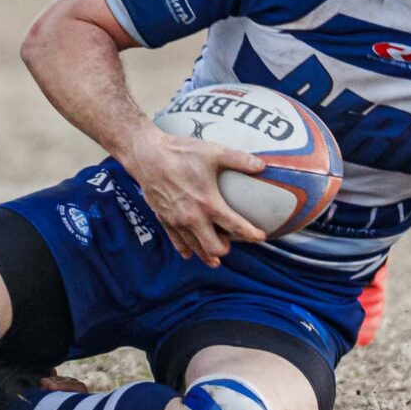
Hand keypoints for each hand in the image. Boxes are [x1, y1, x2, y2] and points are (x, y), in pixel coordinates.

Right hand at [122, 126, 268, 266]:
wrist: (147, 156)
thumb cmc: (181, 153)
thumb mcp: (214, 152)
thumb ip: (239, 160)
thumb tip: (263, 165)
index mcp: (208, 203)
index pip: (235, 226)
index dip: (251, 234)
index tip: (261, 236)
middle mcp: (193, 217)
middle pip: (214, 248)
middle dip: (226, 248)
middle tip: (233, 242)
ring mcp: (177, 221)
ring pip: (195, 249)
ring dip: (207, 254)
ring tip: (216, 256)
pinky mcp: (164, 220)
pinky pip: (177, 242)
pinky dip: (186, 249)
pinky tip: (190, 253)